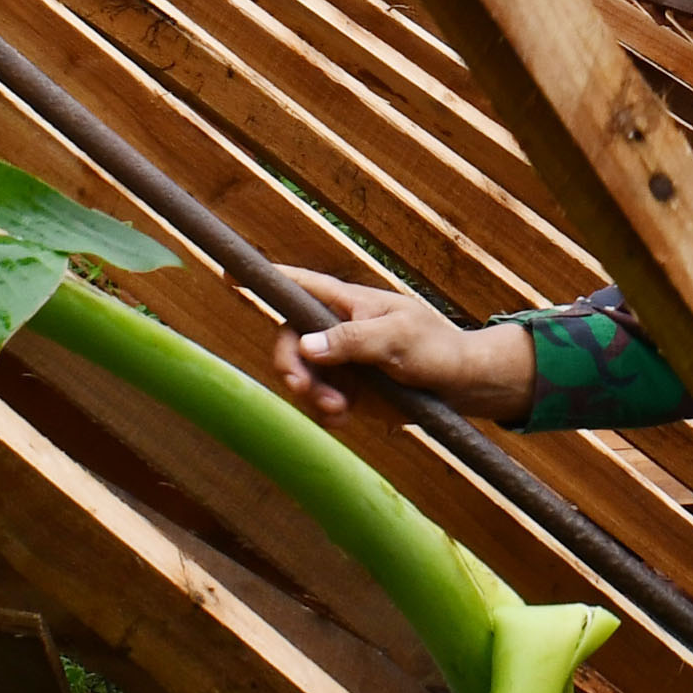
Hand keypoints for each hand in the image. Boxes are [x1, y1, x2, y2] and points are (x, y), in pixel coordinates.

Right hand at [268, 268, 535, 421]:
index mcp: (347, 302)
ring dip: (311, 397)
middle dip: (290, 368)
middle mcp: (337, 328)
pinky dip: (325, 412)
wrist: (464, 385)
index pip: (298, 285)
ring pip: (300, 376)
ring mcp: (341, 360)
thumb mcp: (397, 338)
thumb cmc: (436, 348)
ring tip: (342, 411)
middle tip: (303, 390)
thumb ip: (351, 339)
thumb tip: (306, 345)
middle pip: (287, 341)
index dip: (264, 279)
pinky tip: (347, 418)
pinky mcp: (348, 388)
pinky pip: (318, 401)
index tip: (228, 274)